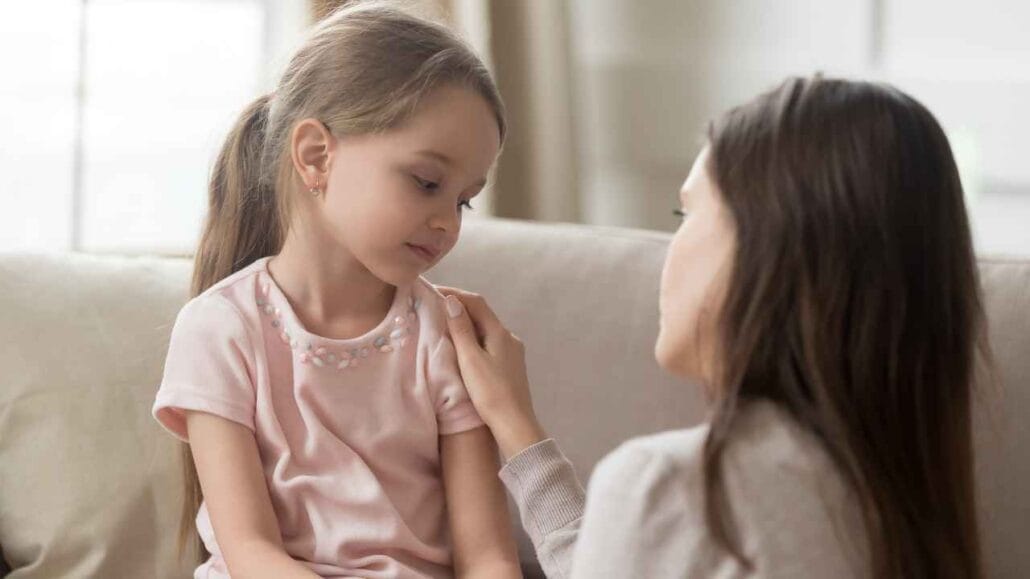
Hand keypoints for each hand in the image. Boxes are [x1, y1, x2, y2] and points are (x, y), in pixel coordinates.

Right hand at [438, 287, 546, 460]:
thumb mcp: (470, 359)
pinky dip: (474, 339)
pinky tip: (462, 348)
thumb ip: (461, 330)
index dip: (455, 293)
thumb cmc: (490, 392)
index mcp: (500, 333)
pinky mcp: (510, 366)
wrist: (514, 424)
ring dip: (466, 324)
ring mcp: (512, 352)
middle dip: (460, 308)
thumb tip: (452, 301)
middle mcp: (509, 338)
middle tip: (435, 307)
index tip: (434, 291)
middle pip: (482, 314)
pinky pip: (489, 343)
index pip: (477, 302)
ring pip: (486, 330)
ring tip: (444, 325)